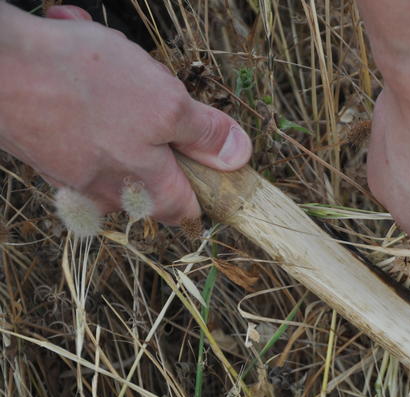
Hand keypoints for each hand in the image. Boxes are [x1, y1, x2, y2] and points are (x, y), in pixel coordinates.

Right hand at [0, 4, 251, 224]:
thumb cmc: (82, 83)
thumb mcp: (166, 104)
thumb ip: (205, 134)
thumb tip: (239, 156)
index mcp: (142, 188)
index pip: (184, 211)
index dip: (204, 190)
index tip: (211, 166)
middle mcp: (105, 191)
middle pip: (149, 170)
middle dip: (156, 123)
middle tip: (148, 81)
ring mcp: (69, 171)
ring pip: (112, 136)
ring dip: (115, 91)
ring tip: (104, 52)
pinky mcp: (42, 145)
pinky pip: (77, 117)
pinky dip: (82, 81)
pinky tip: (71, 43)